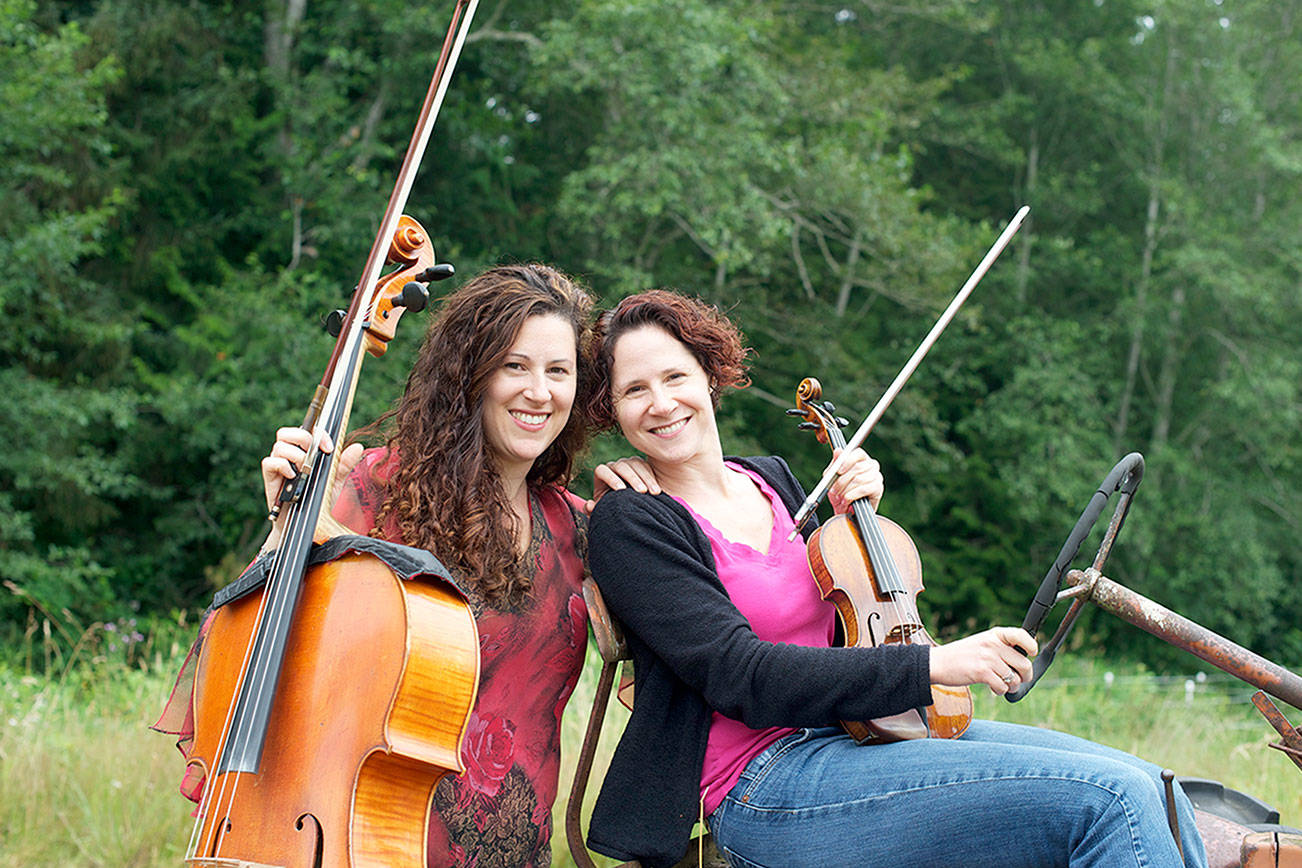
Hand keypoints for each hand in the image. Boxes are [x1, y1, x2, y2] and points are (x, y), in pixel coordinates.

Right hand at [259, 426, 364, 549]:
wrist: (305, 523)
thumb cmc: (317, 499)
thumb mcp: (334, 481)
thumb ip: (344, 464)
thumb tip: (357, 446)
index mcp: (304, 451)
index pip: (306, 429)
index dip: (318, 433)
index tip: (329, 447)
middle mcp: (289, 455)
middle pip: (286, 432)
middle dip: (302, 437)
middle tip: (314, 453)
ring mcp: (278, 465)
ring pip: (279, 445)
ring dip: (295, 455)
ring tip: (305, 470)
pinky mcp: (270, 478)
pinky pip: (269, 462)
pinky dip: (282, 465)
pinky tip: (294, 476)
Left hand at [585, 456, 659, 513]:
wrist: (627, 506)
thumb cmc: (612, 507)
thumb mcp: (604, 509)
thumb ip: (595, 509)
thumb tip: (589, 505)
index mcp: (601, 474)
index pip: (602, 470)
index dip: (611, 479)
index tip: (620, 490)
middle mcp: (614, 466)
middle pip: (622, 466)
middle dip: (632, 478)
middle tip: (642, 492)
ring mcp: (629, 463)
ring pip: (636, 465)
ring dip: (646, 478)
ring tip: (654, 493)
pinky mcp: (642, 465)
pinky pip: (647, 467)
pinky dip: (652, 478)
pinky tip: (657, 490)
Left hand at [827, 448, 883, 513]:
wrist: (846, 511)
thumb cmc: (840, 492)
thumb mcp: (833, 478)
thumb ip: (835, 464)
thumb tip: (838, 450)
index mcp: (861, 458)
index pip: (858, 453)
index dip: (847, 461)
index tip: (838, 471)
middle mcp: (872, 465)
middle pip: (857, 467)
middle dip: (841, 481)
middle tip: (833, 490)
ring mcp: (877, 476)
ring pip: (859, 479)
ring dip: (845, 490)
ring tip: (840, 498)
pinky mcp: (878, 488)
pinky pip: (864, 489)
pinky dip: (852, 496)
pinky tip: (847, 501)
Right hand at [929, 627, 1037, 695]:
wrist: (937, 663)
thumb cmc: (960, 655)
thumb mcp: (981, 643)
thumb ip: (1000, 647)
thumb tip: (1024, 661)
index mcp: (994, 635)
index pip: (1020, 635)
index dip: (1031, 645)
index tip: (1032, 653)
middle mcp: (993, 645)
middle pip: (1024, 663)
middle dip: (1025, 676)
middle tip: (1017, 679)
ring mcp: (988, 659)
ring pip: (1014, 678)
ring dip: (1011, 686)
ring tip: (1002, 685)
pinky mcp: (982, 673)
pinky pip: (1002, 687)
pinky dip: (1000, 691)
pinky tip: (993, 688)